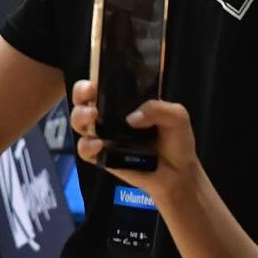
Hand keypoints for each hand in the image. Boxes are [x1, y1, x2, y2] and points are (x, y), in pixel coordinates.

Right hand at [69, 79, 200, 206]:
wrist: (178, 175)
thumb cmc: (176, 142)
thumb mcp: (176, 117)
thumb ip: (157, 109)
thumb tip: (131, 118)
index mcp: (125, 103)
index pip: (101, 86)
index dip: (91, 82)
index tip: (93, 85)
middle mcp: (110, 117)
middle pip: (83, 101)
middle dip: (80, 96)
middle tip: (92, 102)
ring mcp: (104, 137)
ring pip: (79, 123)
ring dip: (80, 118)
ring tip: (92, 119)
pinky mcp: (102, 158)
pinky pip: (85, 151)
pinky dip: (87, 146)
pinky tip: (99, 145)